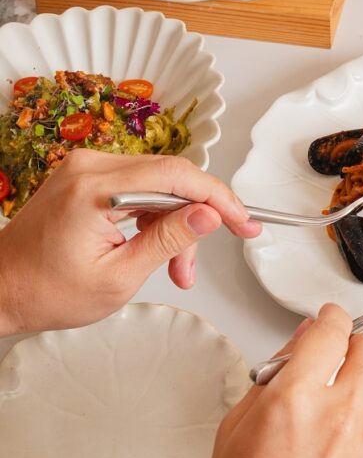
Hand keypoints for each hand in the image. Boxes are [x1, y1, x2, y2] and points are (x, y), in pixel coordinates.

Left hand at [0, 150, 260, 335]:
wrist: (1, 289)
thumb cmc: (46, 292)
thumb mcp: (118, 277)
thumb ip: (168, 240)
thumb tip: (209, 213)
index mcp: (95, 188)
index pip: (178, 176)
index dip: (219, 198)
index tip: (243, 221)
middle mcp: (90, 166)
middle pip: (172, 177)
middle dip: (198, 218)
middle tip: (208, 257)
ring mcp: (87, 167)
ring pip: (159, 183)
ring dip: (176, 223)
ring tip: (178, 268)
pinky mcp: (87, 176)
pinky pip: (139, 186)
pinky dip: (155, 216)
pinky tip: (157, 248)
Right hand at [194, 304, 362, 457]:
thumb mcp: (235, 430)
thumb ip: (274, 377)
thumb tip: (301, 345)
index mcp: (295, 398)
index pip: (330, 331)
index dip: (331, 318)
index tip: (331, 319)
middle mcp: (339, 416)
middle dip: (355, 347)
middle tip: (341, 356)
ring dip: (353, 402)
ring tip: (319, 440)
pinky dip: (359, 445)